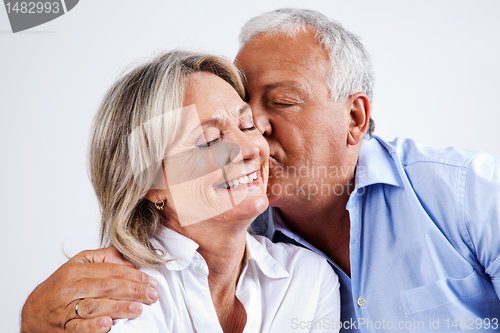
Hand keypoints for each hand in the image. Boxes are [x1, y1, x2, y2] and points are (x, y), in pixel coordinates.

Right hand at [20, 247, 157, 332]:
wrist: (33, 311)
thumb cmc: (61, 286)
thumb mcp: (78, 265)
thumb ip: (103, 258)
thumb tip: (128, 261)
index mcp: (76, 270)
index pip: (111, 271)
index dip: (134, 276)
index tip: (150, 282)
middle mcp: (70, 288)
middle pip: (107, 286)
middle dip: (133, 290)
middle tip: (152, 295)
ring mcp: (65, 309)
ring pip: (95, 306)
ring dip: (119, 308)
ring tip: (138, 309)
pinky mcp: (62, 328)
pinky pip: (78, 327)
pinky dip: (93, 327)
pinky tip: (108, 324)